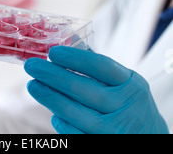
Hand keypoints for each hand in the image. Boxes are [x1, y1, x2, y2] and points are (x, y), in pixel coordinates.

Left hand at [24, 47, 168, 133]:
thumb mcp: (122, 80)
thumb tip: (69, 39)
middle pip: (86, 90)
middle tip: (32, 66)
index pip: (101, 67)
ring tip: (33, 85)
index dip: (76, 58)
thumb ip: (96, 63)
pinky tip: (53, 111)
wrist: (149, 137)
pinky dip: (63, 123)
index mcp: (131, 85)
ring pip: (78, 114)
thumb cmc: (129, 103)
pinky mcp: (104, 145)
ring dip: (52, 99)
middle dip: (55, 77)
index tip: (52, 52)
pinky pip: (78, 135)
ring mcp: (116, 131)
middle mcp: (126, 108)